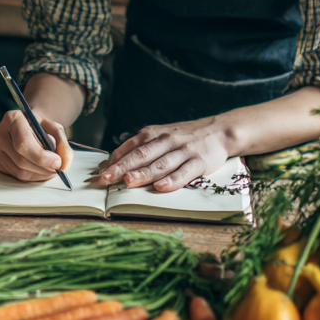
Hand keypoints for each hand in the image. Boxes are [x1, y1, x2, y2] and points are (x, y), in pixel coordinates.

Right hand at [0, 109, 72, 181]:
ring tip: (49, 168)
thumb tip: (64, 163)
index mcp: (12, 118)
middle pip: (21, 160)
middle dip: (43, 168)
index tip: (57, 163)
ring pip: (18, 171)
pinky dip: (30, 176)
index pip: (23, 142)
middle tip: (57, 168)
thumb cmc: (39, 127)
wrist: (26, 126)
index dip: (41, 156)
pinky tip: (37, 168)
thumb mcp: (55, 129)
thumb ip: (63, 144)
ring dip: (38, 174)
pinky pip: (13, 175)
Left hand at [99, 117, 231, 192]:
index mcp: (155, 133)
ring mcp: (183, 151)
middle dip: (123, 167)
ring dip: (143, 173)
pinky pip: (183, 173)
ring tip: (128, 181)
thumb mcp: (161, 134)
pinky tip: (160, 187)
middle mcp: (167, 140)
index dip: (115, 160)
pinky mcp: (199, 162)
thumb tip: (115, 160)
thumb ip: (142, 145)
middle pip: (142, 155)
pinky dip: (171, 181)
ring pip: (160, 164)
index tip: (101, 173)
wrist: (218, 131)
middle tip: (106, 178)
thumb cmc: (184, 136)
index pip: (132, 147)